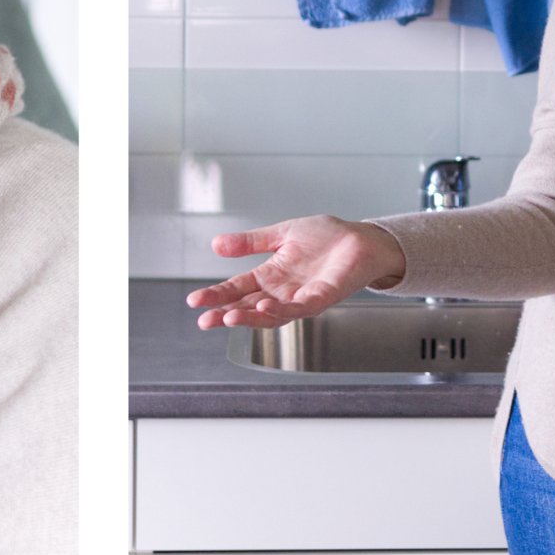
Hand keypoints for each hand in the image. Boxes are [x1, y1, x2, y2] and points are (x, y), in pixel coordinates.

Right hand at [188, 215, 406, 328]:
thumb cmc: (325, 237)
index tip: (195, 302)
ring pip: (270, 315)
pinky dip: (280, 310)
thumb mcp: (280, 234)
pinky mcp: (321, 298)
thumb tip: (215, 244)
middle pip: (248, 307)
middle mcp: (282, 292)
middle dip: (225, 314)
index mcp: (270, 276)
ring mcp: (301, 297)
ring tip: (228, 317)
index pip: (238, 289)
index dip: (217, 296)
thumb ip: (250, 242)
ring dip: (249, 318)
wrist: (360, 238)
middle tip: (204, 320)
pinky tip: (263, 308)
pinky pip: (298, 308)